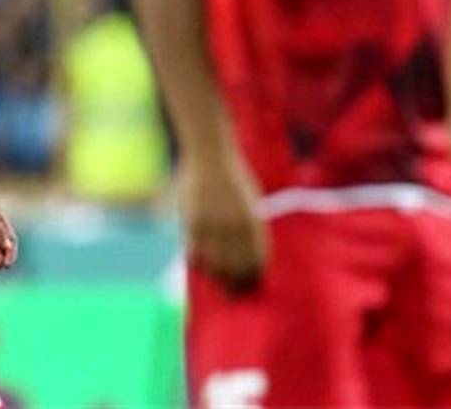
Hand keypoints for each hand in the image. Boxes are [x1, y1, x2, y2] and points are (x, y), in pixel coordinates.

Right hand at [181, 149, 267, 292]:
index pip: (256, 259)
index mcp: (252, 222)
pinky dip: (200, 262)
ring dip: (218, 278)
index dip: (254, 276)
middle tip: (235, 295)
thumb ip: (249, 229)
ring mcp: (213, 224)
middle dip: (238, 283)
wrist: (210, 155)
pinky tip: (201, 267)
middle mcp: (235, 227)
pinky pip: (197, 250)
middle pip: (237, 266)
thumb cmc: (232, 179)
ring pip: (216, 263)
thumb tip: (252, 259)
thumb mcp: (248, 203)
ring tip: (219, 286)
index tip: (252, 286)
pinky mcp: (194, 221)